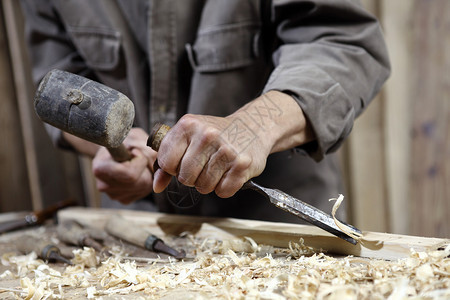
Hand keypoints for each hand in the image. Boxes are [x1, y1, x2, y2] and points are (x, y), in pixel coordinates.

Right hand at [92, 128, 156, 203]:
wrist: (114, 150)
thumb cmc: (124, 142)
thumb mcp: (134, 137)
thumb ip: (146, 148)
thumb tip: (156, 165)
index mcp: (100, 169)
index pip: (130, 173)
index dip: (139, 160)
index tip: (135, 151)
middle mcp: (104, 186)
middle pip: (140, 182)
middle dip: (146, 167)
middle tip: (138, 157)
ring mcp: (113, 195)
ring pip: (144, 187)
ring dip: (147, 173)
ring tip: (136, 164)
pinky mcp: (123, 199)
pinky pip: (144, 192)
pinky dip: (146, 181)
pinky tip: (138, 172)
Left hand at [153, 114, 269, 197]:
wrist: (253, 127)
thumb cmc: (216, 134)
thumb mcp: (188, 137)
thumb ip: (168, 160)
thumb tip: (156, 186)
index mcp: (188, 125)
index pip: (167, 162)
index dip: (173, 168)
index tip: (183, 161)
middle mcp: (207, 135)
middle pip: (185, 177)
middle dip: (191, 178)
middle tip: (202, 167)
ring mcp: (226, 150)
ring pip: (204, 187)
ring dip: (208, 184)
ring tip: (216, 169)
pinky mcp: (242, 164)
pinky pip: (223, 191)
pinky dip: (224, 188)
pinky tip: (228, 173)